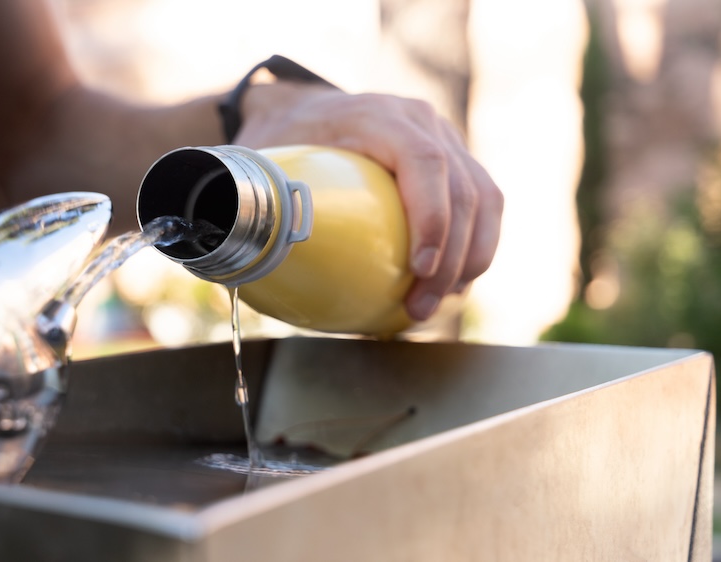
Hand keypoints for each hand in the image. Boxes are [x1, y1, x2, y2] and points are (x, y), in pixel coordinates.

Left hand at [236, 83, 503, 320]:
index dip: (431, 217)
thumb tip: (236, 258)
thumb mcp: (260, 163)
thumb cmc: (278, 142)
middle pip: (463, 188)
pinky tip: (451, 287)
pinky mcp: (453, 160)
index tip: (420, 269)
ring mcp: (443, 136)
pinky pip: (481, 204)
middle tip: (420, 308)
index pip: (423, 160)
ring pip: (484, 198)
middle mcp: (420, 119)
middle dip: (452, 258)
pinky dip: (474, 248)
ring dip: (471, 259)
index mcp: (376, 115)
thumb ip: (254, 202)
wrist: (299, 111)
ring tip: (436, 305)